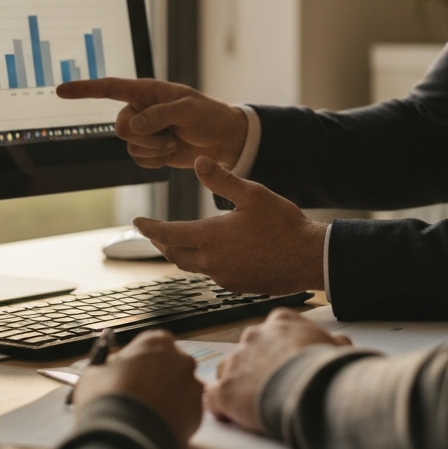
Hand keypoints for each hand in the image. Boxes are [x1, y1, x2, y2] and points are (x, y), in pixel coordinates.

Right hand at [56, 77, 248, 169]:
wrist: (222, 139)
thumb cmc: (209, 115)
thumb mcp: (189, 110)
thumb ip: (161, 114)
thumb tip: (135, 125)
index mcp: (146, 91)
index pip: (109, 88)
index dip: (84, 90)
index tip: (60, 91)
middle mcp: (140, 109)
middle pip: (120, 128)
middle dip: (145, 138)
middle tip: (169, 137)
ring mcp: (144, 131)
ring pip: (130, 147)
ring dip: (154, 150)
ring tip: (175, 143)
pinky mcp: (149, 149)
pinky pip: (139, 160)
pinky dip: (155, 161)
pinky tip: (171, 153)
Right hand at [76, 329, 203, 445]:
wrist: (122, 437)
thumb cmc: (105, 398)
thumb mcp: (94, 375)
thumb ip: (106, 367)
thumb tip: (108, 369)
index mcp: (157, 342)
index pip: (152, 347)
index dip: (140, 363)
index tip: (130, 377)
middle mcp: (181, 358)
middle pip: (171, 367)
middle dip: (158, 380)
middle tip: (140, 399)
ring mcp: (193, 386)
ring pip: (181, 391)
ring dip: (168, 401)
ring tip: (147, 418)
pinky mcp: (199, 413)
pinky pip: (186, 414)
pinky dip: (174, 421)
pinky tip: (156, 429)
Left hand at [133, 156, 326, 293]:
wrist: (310, 258)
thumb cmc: (283, 225)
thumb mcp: (253, 194)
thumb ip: (222, 179)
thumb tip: (198, 162)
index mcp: (210, 237)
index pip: (168, 234)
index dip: (149, 228)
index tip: (137, 222)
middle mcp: (212, 262)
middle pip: (175, 253)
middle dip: (161, 242)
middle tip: (154, 233)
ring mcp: (225, 277)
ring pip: (192, 266)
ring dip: (181, 253)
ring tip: (179, 242)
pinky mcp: (238, 286)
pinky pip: (212, 274)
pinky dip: (204, 262)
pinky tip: (214, 254)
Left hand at [205, 309, 350, 431]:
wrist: (312, 390)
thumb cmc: (327, 369)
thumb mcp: (337, 349)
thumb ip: (332, 344)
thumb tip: (339, 346)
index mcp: (281, 322)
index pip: (272, 332)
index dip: (276, 351)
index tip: (283, 364)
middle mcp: (255, 335)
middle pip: (248, 350)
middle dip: (256, 367)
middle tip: (272, 387)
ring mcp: (237, 361)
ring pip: (228, 370)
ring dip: (237, 385)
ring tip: (252, 403)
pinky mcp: (225, 390)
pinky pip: (213, 396)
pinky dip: (220, 406)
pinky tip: (229, 415)